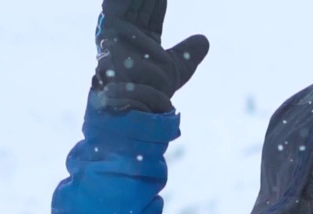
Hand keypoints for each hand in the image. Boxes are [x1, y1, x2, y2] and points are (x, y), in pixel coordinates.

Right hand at [91, 0, 209, 113]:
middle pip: (138, 5)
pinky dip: (123, 1)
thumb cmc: (155, 90)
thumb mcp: (179, 66)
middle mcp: (127, 34)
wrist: (143, 104)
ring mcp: (117, 33)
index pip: (151, 13)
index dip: (159, 2)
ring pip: (125, 3)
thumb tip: (204, 39)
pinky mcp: (108, 33)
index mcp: (142, 39)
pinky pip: (113, 8)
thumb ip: (189, 51)